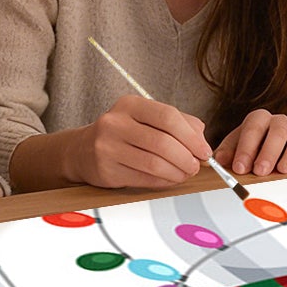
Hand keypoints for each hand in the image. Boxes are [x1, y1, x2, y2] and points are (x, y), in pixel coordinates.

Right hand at [70, 95, 211, 189]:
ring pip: (154, 164)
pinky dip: (163, 181)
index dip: (191, 136)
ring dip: (177, 172)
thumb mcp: (147, 118)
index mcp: (130, 105)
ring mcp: (107, 147)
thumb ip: (178, 123)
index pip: (168, 116)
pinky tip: (170, 179)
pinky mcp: (106, 170)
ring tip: (185, 173)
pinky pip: (144, 179)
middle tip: (196, 165)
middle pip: (163, 142)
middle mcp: (115, 123)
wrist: (82, 150)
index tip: (204, 150)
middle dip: (186, 157)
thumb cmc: (123, 133)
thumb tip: (202, 141)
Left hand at [215, 111, 286, 176]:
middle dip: (269, 151)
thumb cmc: (252, 151)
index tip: (240, 167)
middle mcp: (279, 122)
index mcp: (258, 120)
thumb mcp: (235, 150)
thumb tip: (219, 160)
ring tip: (284, 170)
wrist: (272, 151)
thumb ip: (227, 154)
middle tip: (261, 170)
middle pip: (278, 130)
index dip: (246, 147)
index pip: (253, 128)